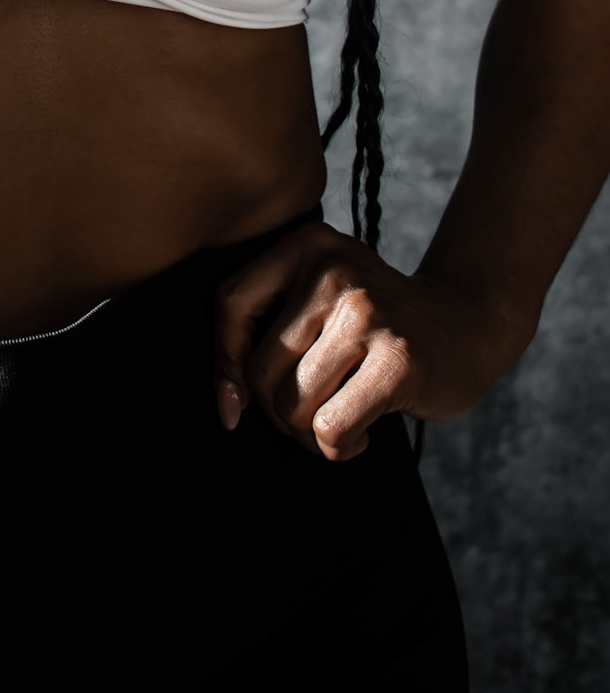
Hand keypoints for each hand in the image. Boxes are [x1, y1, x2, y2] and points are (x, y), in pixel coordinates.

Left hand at [212, 221, 518, 463]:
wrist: (468, 325)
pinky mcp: (397, 361)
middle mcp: (334, 270)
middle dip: (278, 412)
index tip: (234, 406)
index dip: (225, 366)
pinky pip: (331, 428)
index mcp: (306, 244)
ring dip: (310, 435)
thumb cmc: (378, 325)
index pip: (230, 305)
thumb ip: (267, 330)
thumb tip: (226, 406)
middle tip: (310, 414)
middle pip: (261, 368)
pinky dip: (340, 447)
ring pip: (294, 404)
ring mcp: (368, 313)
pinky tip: (361, 435)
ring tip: (338, 422)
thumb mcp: (320, 298)